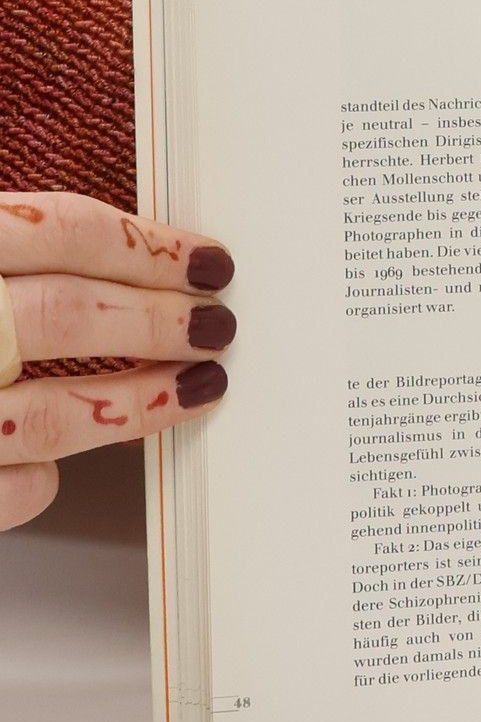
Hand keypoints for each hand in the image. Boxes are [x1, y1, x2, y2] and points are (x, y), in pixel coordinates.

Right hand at [0, 192, 234, 530]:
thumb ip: (17, 261)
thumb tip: (124, 259)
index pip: (56, 233)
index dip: (146, 246)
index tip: (210, 260)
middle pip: (65, 315)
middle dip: (160, 318)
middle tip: (219, 322)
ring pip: (51, 414)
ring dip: (144, 398)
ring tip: (204, 382)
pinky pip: (16, 488)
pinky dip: (50, 476)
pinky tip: (69, 461)